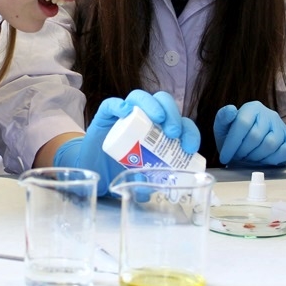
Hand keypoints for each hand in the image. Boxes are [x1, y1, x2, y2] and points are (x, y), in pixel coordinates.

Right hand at [53, 89, 199, 195]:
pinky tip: (125, 112)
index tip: (190, 147)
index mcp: (157, 131)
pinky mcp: (104, 117)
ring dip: (153, 106)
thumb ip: (149, 184)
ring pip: (140, 98)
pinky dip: (119, 105)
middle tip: (174, 133)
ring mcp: (123, 115)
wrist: (95, 171)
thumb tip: (157, 187)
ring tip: (159, 119)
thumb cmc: (120, 171)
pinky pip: (111, 105)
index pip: (178, 122)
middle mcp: (142, 118)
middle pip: (162, 104)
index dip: (188, 130)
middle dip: (173, 115)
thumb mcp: (142, 180)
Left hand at [213, 101, 285, 167]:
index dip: (232, 143)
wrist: (249, 146)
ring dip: (256, 157)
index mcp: (252, 108)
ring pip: (270, 144)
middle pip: (256, 136)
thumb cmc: (234, 137)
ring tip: (249, 157)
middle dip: (243, 151)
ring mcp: (282, 127)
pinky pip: (285, 151)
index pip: (242, 124)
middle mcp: (270, 114)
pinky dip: (272, 159)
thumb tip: (231, 110)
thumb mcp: (223, 127)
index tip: (224, 157)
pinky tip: (263, 159)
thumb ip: (223, 118)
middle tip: (238, 156)